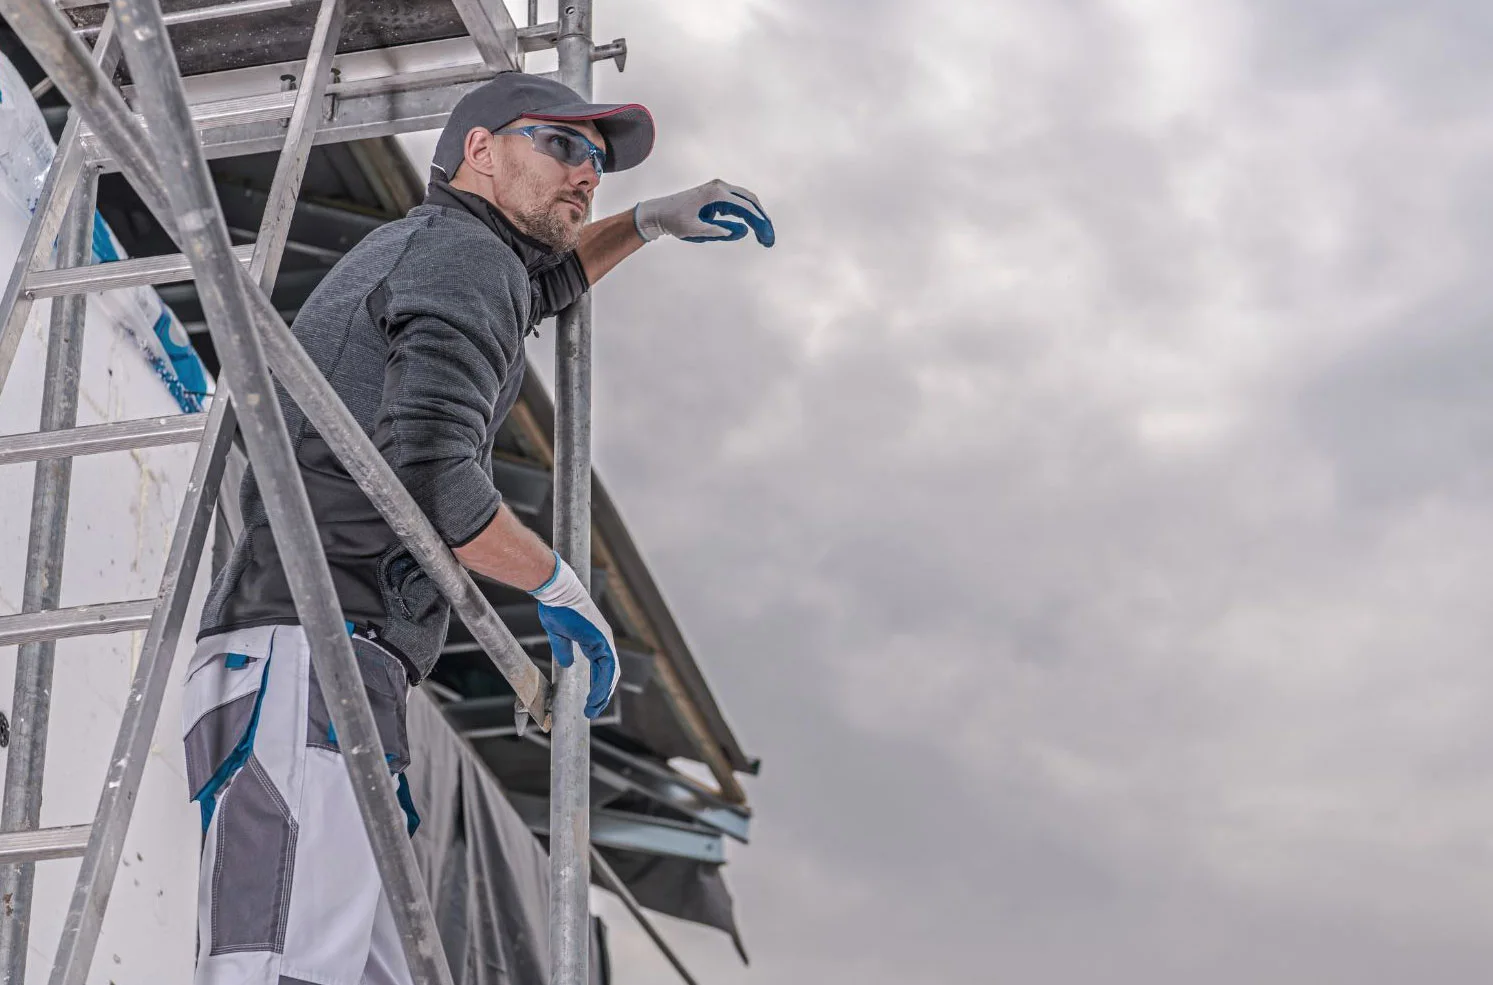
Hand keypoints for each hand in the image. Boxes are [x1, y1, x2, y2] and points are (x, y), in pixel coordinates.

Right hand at [531, 552, 619, 718]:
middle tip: (592, 711)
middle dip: (602, 694)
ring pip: (610, 674)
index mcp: (595, 638)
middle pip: (609, 673)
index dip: (598, 684)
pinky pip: (606, 669)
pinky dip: (602, 686)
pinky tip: (595, 699)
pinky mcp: (601, 641)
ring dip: (602, 695)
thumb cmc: (555, 607)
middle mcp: (604, 640)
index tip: (591, 700)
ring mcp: (605, 640)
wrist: (556, 592)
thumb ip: (564, 650)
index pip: (602, 667)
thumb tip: (567, 664)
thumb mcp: (558, 634)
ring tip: (593, 710)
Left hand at [633, 179, 774, 246]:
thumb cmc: (674, 221)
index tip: (768, 239)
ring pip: (746, 200)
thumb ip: (720, 231)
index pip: (747, 208)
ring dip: (757, 216)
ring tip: (764, 236)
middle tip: (769, 239)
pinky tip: (752, 227)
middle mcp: (720, 187)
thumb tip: (744, 231)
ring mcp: (718, 188)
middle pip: (751, 201)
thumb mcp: (696, 230)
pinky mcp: (717, 193)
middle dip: (763, 220)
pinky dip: (747, 213)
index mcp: (716, 194)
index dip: (760, 224)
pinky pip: (738, 202)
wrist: (658, 212)